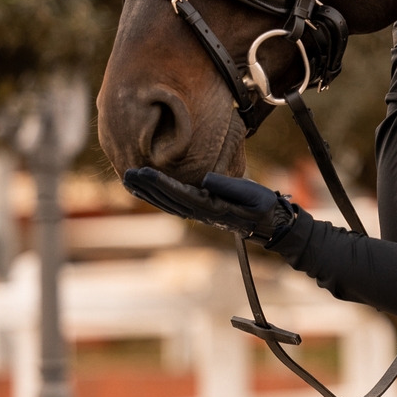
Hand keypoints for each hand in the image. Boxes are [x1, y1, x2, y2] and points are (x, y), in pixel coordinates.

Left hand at [124, 168, 295, 243]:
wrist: (270, 224)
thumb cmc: (262, 206)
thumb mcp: (250, 193)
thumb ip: (227, 185)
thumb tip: (204, 178)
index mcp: (211, 207)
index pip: (180, 193)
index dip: (160, 183)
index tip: (143, 172)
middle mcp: (201, 212)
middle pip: (168, 199)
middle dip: (146, 187)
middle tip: (126, 173)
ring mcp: (199, 213)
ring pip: (167, 202)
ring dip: (146, 191)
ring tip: (128, 179)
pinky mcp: (201, 210)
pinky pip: (174, 203)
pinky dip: (157, 195)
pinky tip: (146, 188)